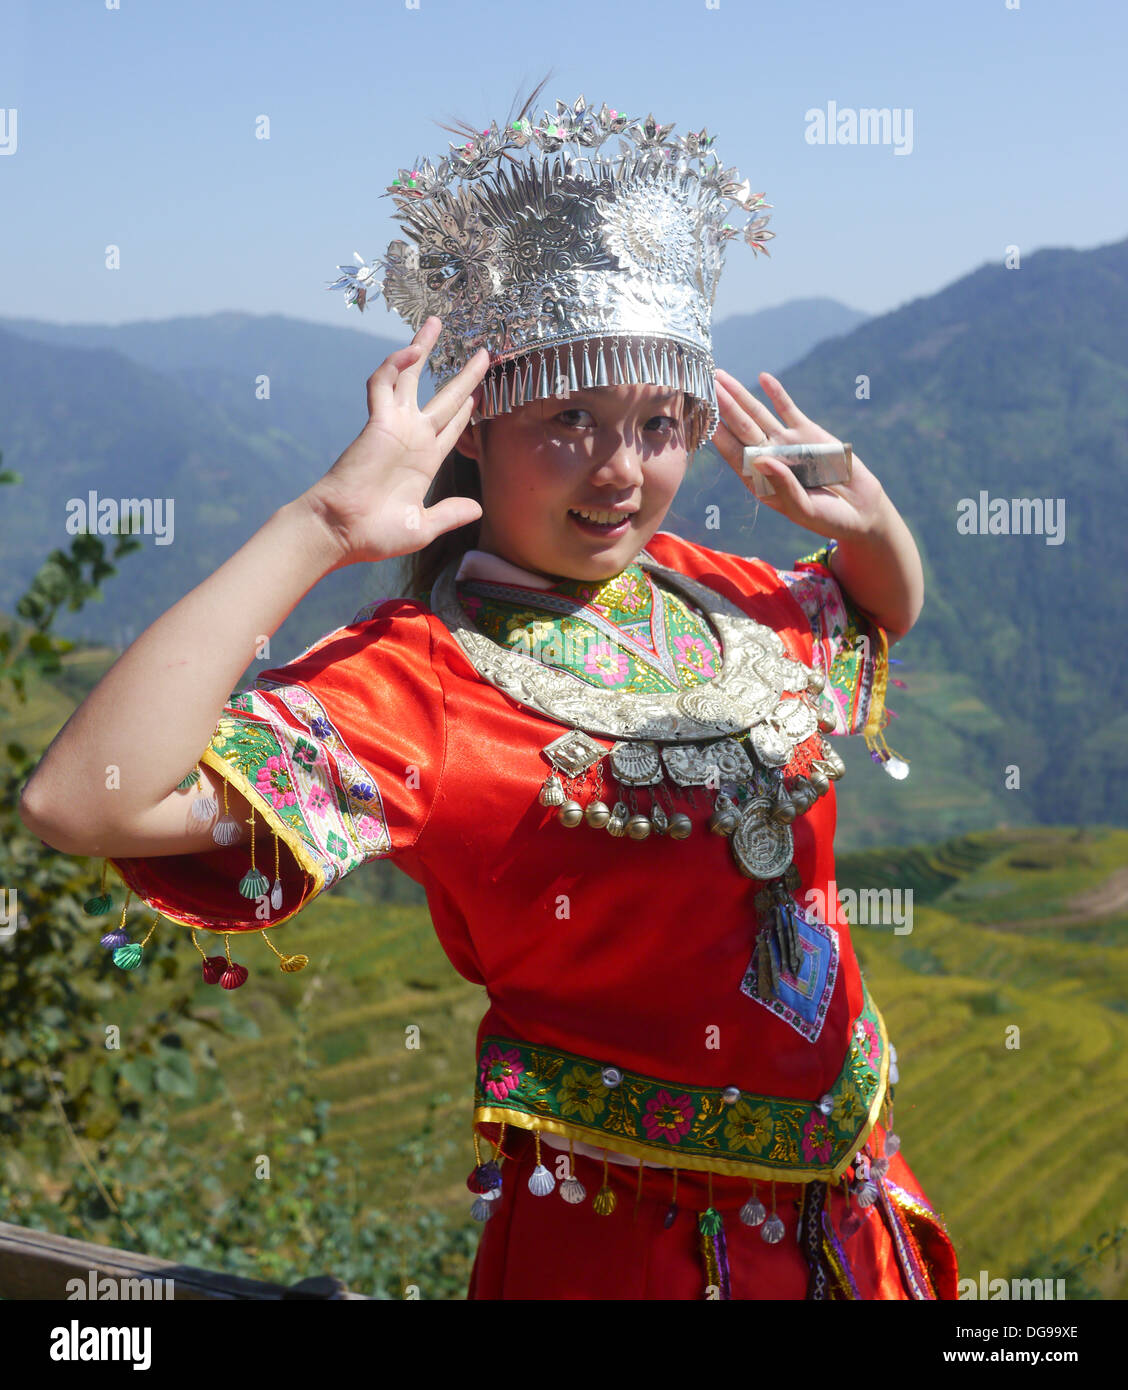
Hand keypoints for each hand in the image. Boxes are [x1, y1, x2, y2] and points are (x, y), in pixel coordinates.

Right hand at [299, 316, 489, 566]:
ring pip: (411, 377)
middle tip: (483, 354)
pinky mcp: (377, 421)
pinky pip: (384, 383)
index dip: (466, 410)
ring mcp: (395, 427)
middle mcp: (412, 438)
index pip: (451, 427)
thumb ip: (450, 514)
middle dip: (464, 375)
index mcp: (426, 461)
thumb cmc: (376, 535)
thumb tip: (477, 509)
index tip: (480, 393)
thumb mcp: (424, 526)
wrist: (343, 532)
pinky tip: (412, 350)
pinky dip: (395, 364)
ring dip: (422, 349)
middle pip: (443, 397)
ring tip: (437, 323)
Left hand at [712, 368, 885, 541]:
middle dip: (722, 407)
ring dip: (740, 395)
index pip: (732, 453)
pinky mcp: (808, 433)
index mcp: (759, 480)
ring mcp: (786, 443)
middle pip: (740, 428)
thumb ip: (783, 485)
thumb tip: (761, 460)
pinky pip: (789, 410)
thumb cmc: (827, 518)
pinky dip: (777, 394)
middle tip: (704, 384)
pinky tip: (763, 377)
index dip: (716, 434)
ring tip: (721, 375)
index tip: (698, 416)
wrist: (860, 511)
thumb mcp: (803, 508)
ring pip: (758, 415)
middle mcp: (767, 458)